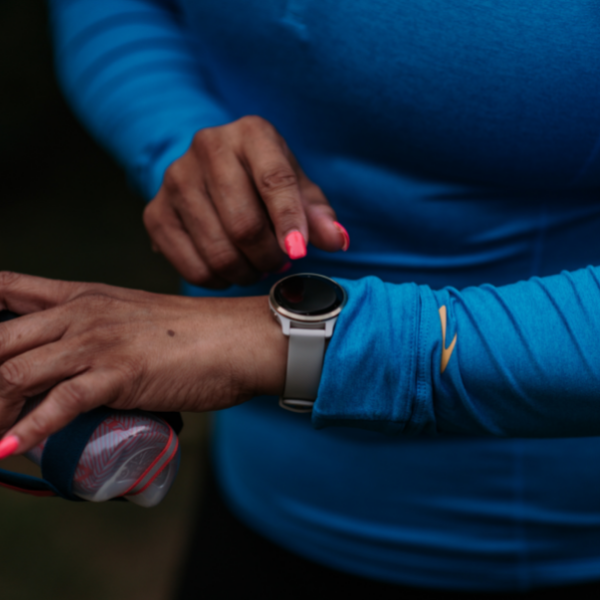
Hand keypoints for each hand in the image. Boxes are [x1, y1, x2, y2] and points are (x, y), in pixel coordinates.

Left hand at [0, 272, 286, 455]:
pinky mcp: (118, 374)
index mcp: (81, 296)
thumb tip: (72, 368)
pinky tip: (8, 449)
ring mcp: (97, 343)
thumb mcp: (131, 318)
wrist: (237, 338)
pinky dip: (28, 431)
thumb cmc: (191, 334)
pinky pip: (59, 403)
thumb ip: (98, 332)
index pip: (6, 288)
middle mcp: (80, 314)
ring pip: (14, 374)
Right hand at [143, 115, 349, 288]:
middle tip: (278, 261)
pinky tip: (230, 270)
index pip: (274, 180)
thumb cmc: (265, 180)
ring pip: (219, 251)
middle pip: (244, 224)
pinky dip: (219, 280)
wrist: (213, 172)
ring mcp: (175, 179)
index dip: (289, 222)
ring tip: (257, 264)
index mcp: (251, 133)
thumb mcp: (298, 188)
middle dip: (269, 256)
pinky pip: (192, 267)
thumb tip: (337, 240)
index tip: (299, 253)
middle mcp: (207, 147)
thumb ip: (318, 215)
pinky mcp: (155, 212)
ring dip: (247, 271)